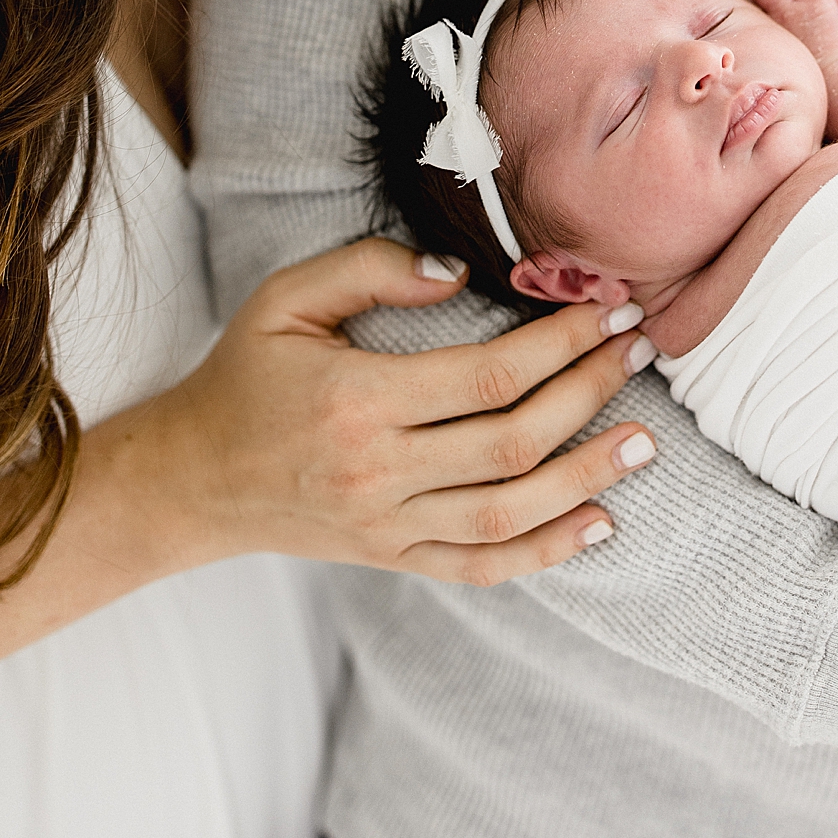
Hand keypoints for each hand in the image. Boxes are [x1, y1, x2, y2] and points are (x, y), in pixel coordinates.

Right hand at [118, 236, 658, 583]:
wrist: (193, 478)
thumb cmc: (244, 375)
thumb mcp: (286, 298)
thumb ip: (370, 270)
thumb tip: (458, 273)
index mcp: (357, 400)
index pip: (487, 375)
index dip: (560, 342)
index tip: (606, 307)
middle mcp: (379, 473)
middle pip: (513, 440)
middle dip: (590, 390)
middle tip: (640, 348)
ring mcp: (389, 527)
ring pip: (509, 511)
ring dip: (587, 474)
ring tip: (644, 439)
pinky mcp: (394, 559)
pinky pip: (482, 568)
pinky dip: (546, 551)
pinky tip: (599, 520)